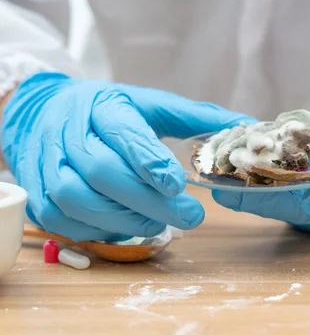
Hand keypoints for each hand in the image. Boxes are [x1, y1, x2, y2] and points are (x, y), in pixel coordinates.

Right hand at [1, 73, 251, 240]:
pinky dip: (97, 230)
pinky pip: (62, 220)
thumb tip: (247, 125)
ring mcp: (47, 164)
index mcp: (103, 107)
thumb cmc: (110, 113)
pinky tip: (126, 226)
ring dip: (124, 218)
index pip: (124, 132)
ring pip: (77, 199)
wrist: (45, 115)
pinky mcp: (37, 193)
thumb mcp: (151, 104)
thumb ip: (197, 117)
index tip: (177, 184)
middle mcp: (69, 133)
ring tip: (161, 224)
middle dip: (149, 200)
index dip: (149, 160)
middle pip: (103, 171)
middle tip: (192, 218)